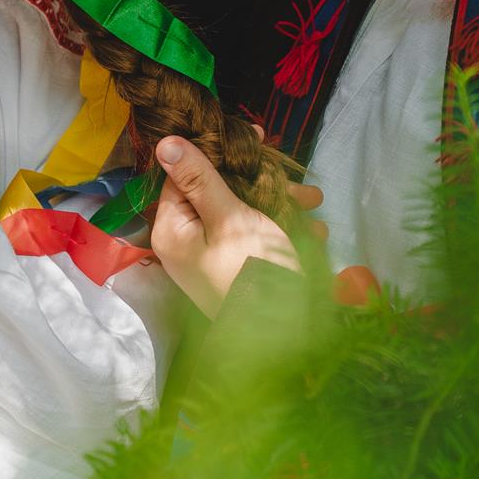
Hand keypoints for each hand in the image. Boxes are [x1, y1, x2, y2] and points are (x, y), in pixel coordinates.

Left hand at [149, 136, 380, 317]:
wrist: (284, 340)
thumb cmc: (252, 272)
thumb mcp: (229, 217)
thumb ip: (200, 178)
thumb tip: (163, 142)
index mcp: (173, 229)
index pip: (183, 176)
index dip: (218, 153)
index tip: (258, 138)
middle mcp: (187, 243)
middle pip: (217, 193)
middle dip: (260, 183)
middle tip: (297, 180)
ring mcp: (212, 258)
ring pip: (243, 214)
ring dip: (280, 204)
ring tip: (315, 203)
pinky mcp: (237, 270)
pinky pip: (256, 238)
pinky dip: (283, 229)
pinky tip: (313, 231)